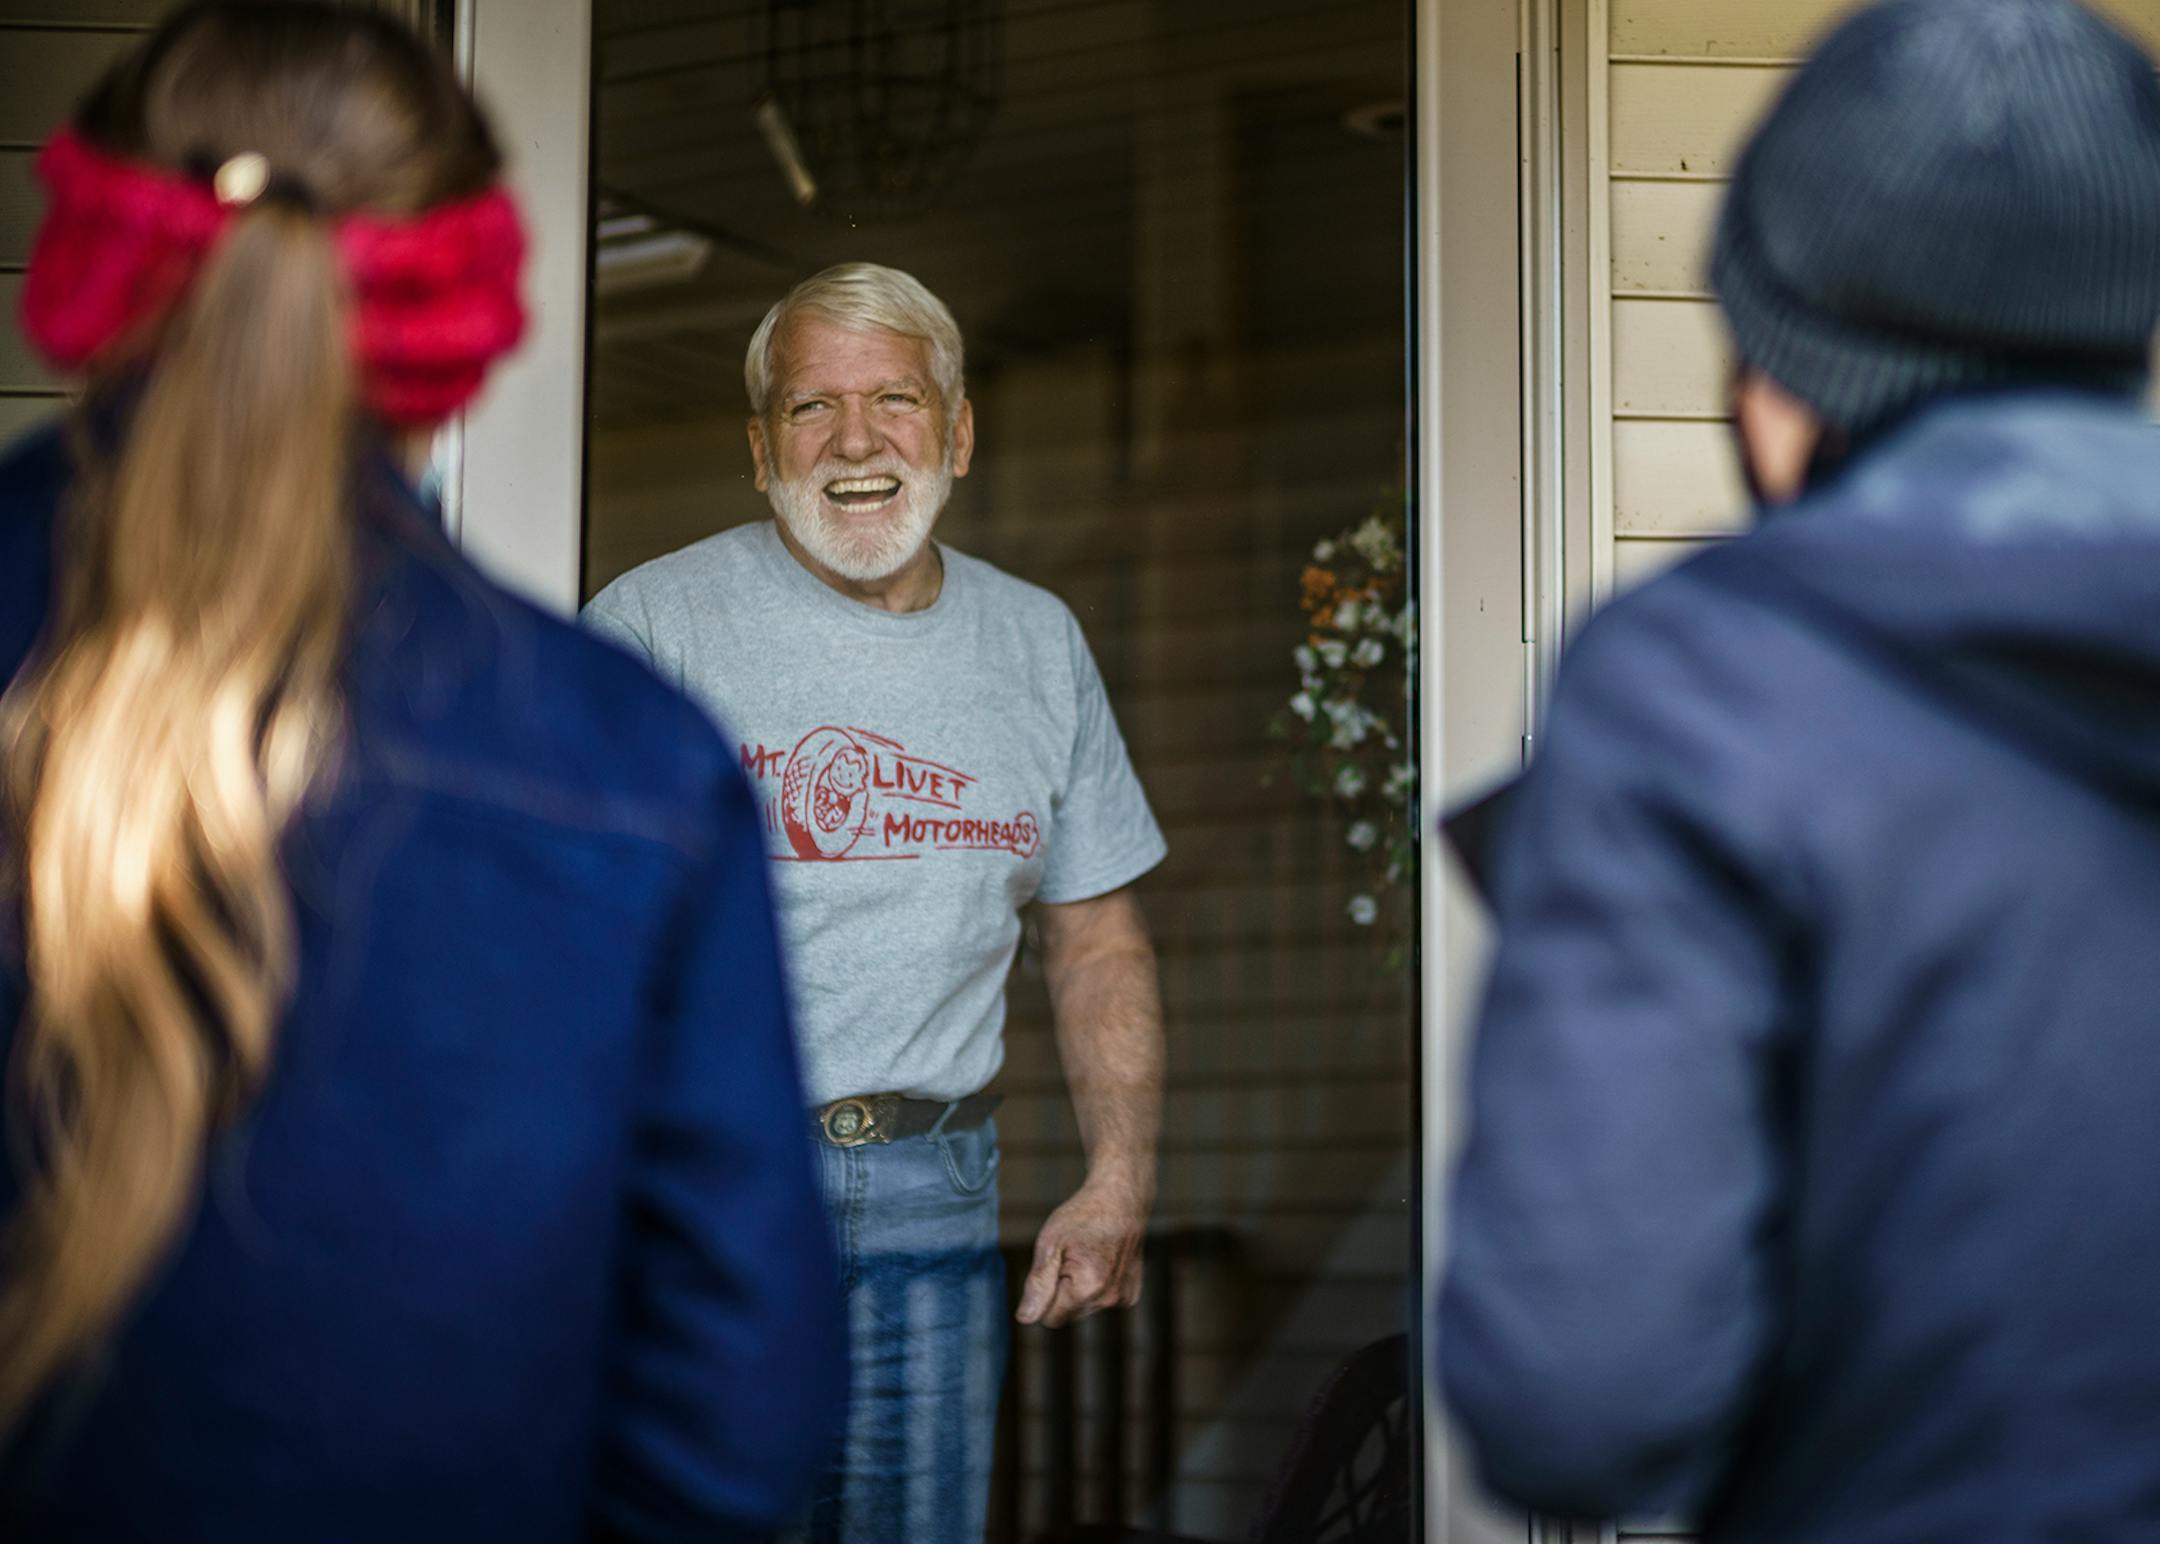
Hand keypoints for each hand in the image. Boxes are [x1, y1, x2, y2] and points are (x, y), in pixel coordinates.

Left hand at [1015, 1178, 1147, 1327]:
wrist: (1121, 1199)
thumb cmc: (1082, 1217)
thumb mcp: (1050, 1243)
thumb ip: (1037, 1285)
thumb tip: (1025, 1318)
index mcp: (1087, 1288)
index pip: (1050, 1318)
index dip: (1045, 1293)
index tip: (1054, 1265)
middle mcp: (1110, 1299)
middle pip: (1068, 1315)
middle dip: (1062, 1292)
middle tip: (1069, 1257)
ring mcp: (1124, 1298)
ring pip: (1084, 1308)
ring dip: (1079, 1290)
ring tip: (1085, 1256)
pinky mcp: (1131, 1294)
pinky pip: (1101, 1301)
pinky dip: (1096, 1287)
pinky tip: (1100, 1261)